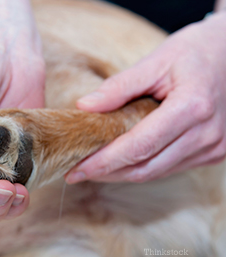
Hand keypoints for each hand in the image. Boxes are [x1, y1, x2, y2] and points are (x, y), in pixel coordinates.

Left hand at [66, 12, 225, 182]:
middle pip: (145, 168)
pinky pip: (171, 167)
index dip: (103, 162)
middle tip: (76, 172)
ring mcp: (214, 147)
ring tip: (94, 168)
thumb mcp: (157, 60)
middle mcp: (206, 134)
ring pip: (157, 172)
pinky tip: (122, 161)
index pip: (138, 147)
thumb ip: (120, 86)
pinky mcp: (214, 152)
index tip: (76, 169)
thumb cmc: (196, 51)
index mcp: (192, 107)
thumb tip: (84, 107)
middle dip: (107, 174)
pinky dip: (143, 166)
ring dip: (123, 174)